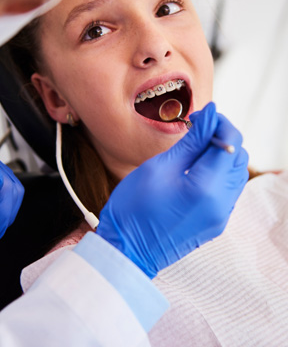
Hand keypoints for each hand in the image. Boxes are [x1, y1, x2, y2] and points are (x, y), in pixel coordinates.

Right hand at [96, 102, 248, 277]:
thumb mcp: (159, 167)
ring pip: (235, 173)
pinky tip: (195, 170)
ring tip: (193, 150)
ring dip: (220, 155)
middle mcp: (221, 203)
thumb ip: (191, 141)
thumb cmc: (134, 207)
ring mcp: (220, 215)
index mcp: (207, 187)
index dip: (218, 122)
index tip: (199, 116)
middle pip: (238, 157)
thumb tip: (211, 116)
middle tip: (195, 131)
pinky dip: (217, 173)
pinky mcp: (215, 222)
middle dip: (221, 137)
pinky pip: (227, 190)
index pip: (230, 142)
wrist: (127, 249)